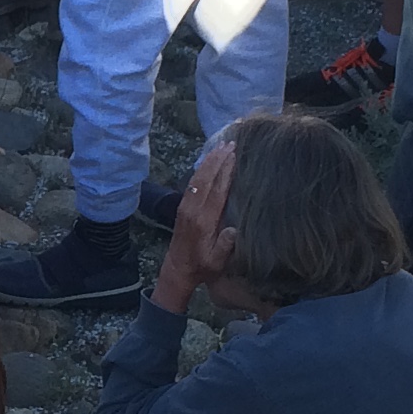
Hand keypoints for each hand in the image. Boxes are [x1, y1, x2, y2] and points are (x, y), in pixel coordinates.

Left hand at [151, 139, 239, 312]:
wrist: (178, 270)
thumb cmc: (202, 267)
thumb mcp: (216, 261)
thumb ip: (225, 246)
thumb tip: (234, 229)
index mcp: (203, 221)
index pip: (216, 191)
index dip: (225, 172)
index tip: (234, 156)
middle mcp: (193, 210)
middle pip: (206, 179)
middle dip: (218, 159)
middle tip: (231, 143)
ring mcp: (185, 207)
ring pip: (197, 178)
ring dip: (209, 161)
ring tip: (222, 146)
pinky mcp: (182, 207)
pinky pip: (191, 183)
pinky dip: (200, 169)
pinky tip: (208, 160)